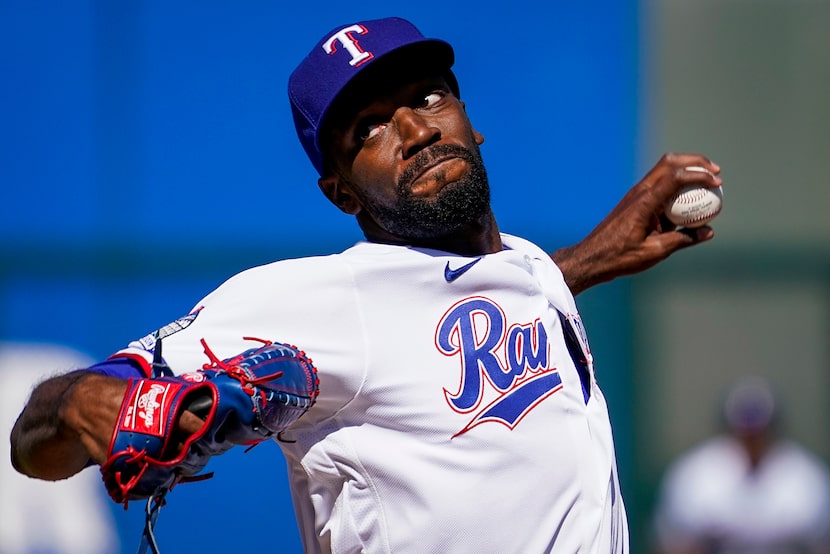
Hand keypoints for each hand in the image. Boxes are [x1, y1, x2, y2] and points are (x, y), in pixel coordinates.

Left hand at [553, 153, 721, 294]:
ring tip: (708, 181)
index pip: (675, 177)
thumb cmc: (620, 257)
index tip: (718, 183)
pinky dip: (676, 185)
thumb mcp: (655, 252)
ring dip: (686, 170)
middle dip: (696, 162)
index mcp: (644, 202)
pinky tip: (689, 200)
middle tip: (716, 172)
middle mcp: (639, 192)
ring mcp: (636, 194)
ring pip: (664, 170)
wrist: (592, 258)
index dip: (699, 175)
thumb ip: (683, 239)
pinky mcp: (635, 201)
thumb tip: (709, 231)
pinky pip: (659, 186)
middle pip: (670, 162)